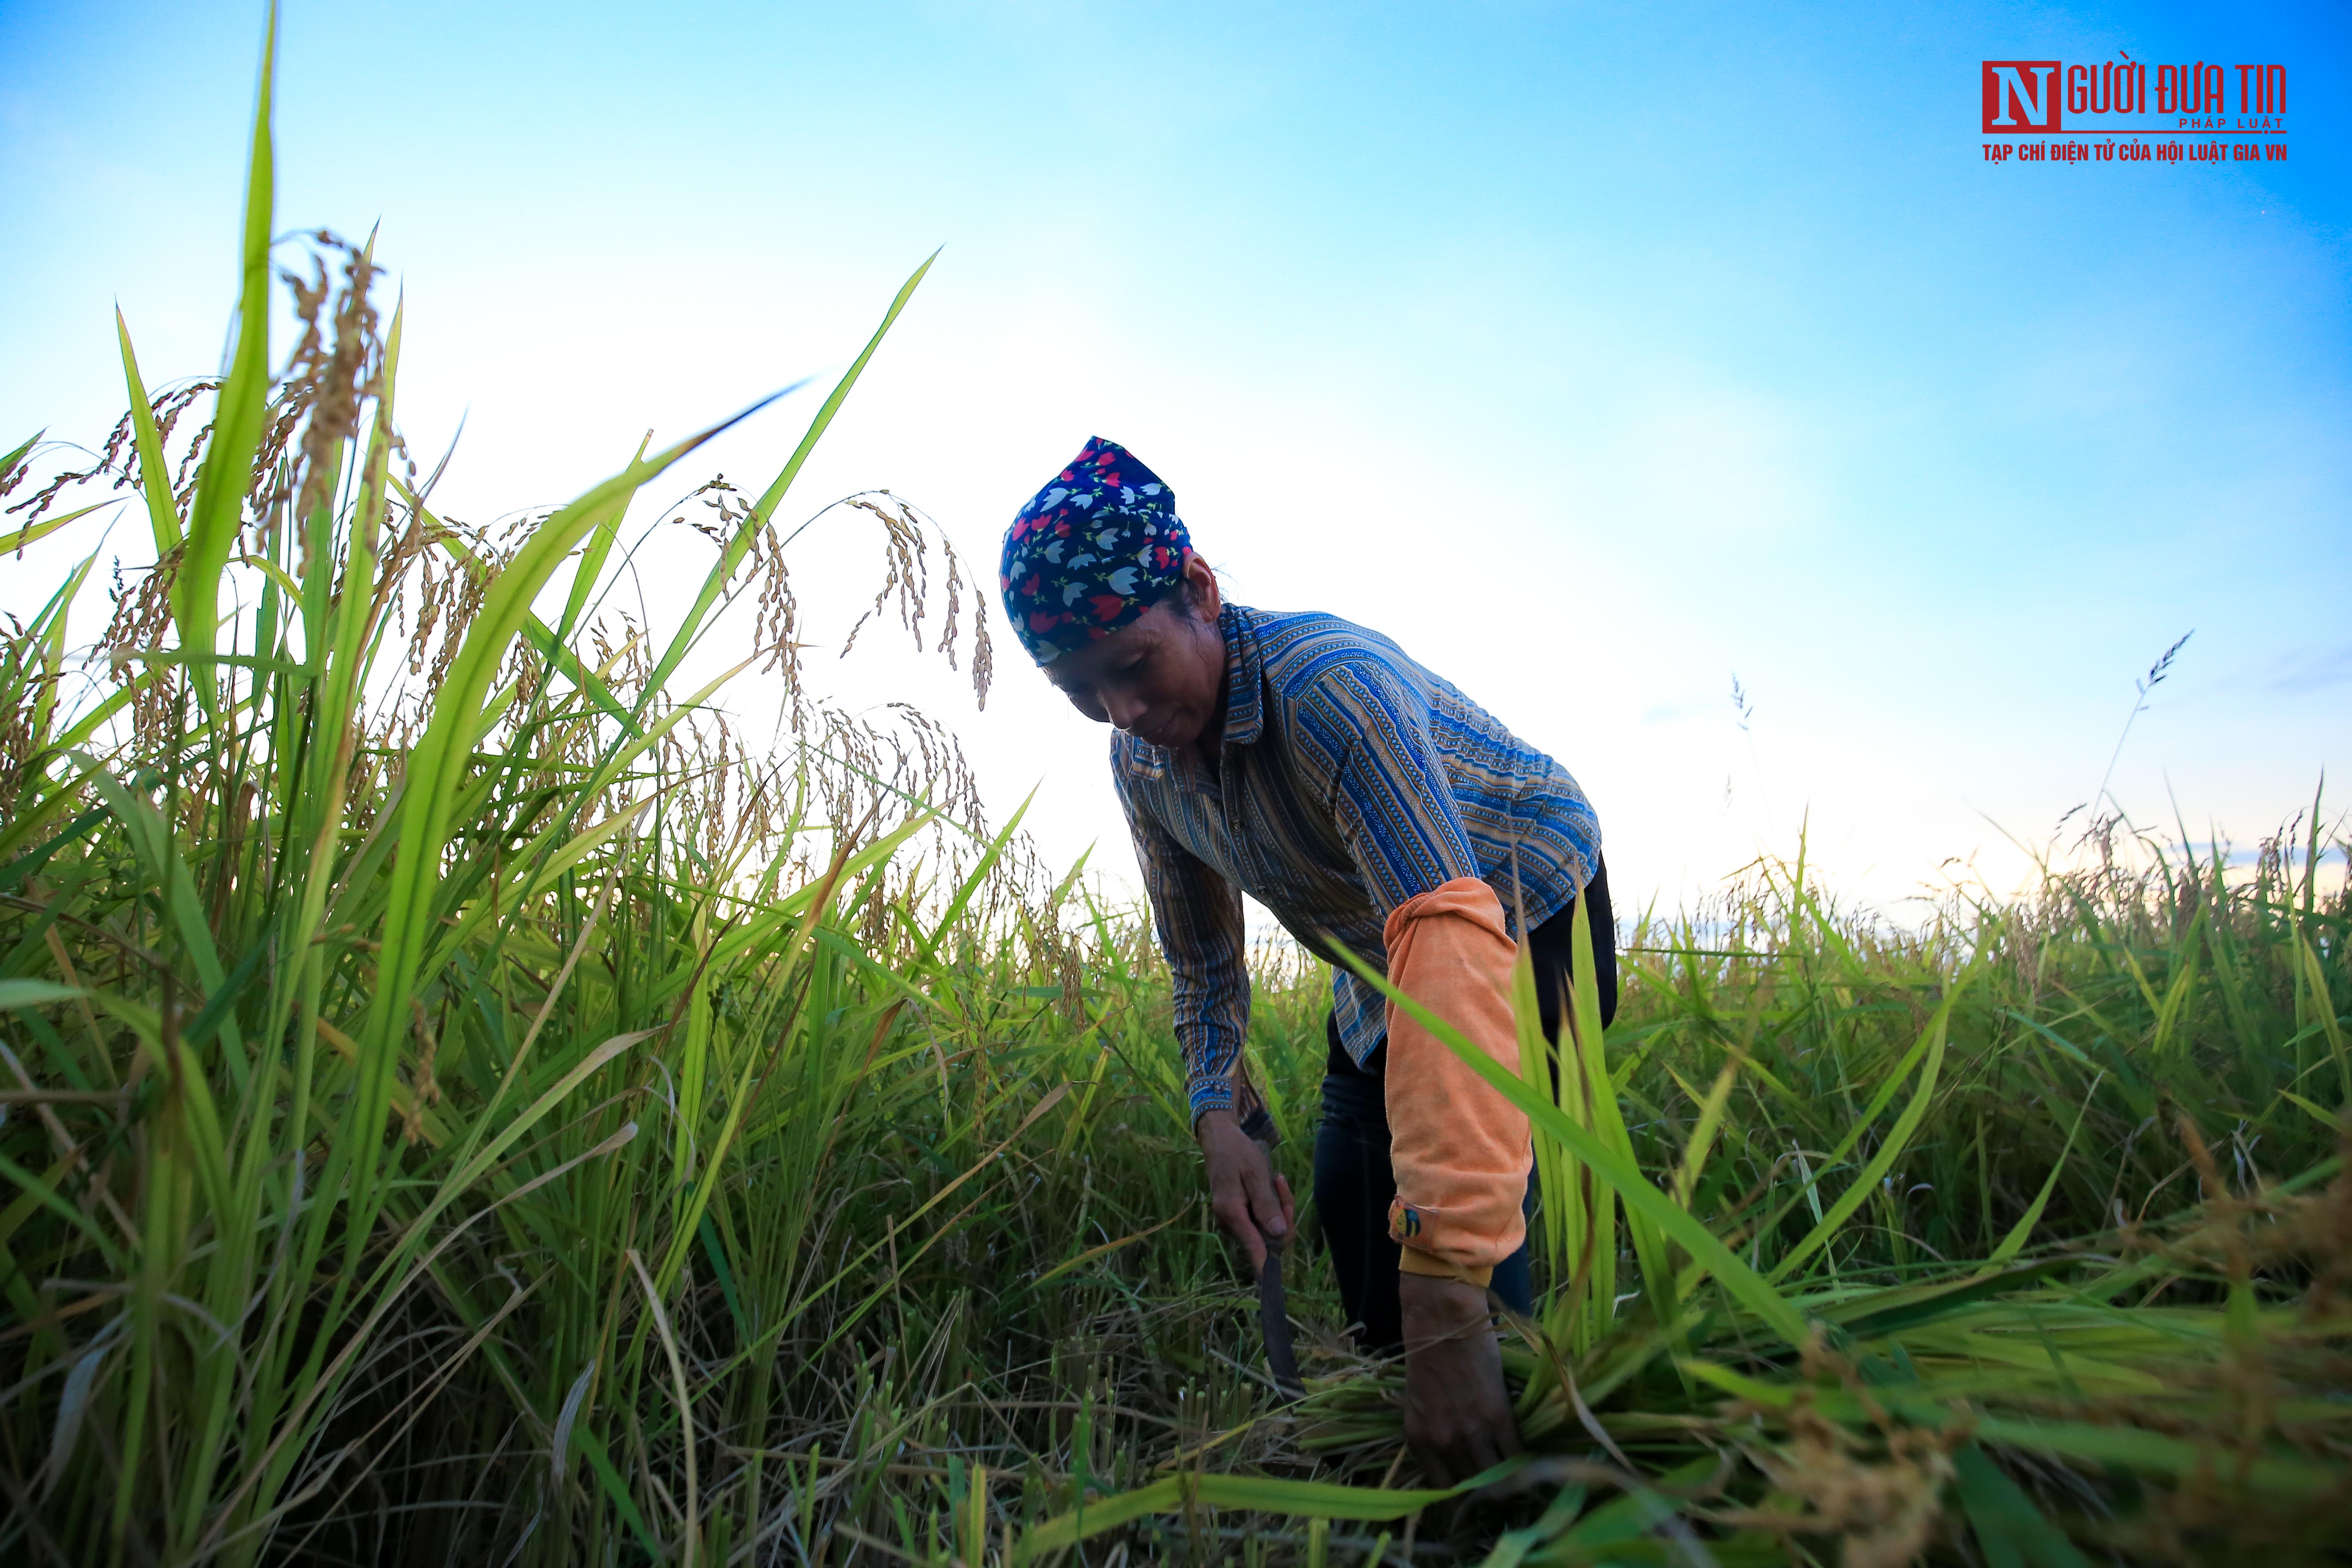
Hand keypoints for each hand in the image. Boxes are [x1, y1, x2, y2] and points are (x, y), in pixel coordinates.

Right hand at [1196, 1110, 1294, 1269]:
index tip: (1270, 1283)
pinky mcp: (1237, 1217)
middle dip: (1283, 1216)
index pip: (1252, 1245)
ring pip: (1265, 1229)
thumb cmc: (1237, 1154)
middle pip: (1265, 1236)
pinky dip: (1271, 1207)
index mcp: (1231, 1212)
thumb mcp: (1255, 1175)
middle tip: (1283, 1186)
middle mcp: (1229, 1222)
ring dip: (1279, 1209)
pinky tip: (1273, 1185)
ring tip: (1278, 1181)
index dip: (1263, 1265)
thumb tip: (1279, 1235)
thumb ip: (1266, 1205)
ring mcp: (1232, 1221)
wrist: (1219, 1141)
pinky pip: (1261, 1221)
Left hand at [1399, 1272, 1521, 1484]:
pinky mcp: (1498, 1417)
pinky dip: (1524, 1462)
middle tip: (1502, 1490)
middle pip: (1473, 1488)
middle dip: (1489, 1495)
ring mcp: (1472, 1432)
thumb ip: (1433, 1432)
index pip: (1443, 1489)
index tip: (1475, 1497)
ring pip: (1497, 1478)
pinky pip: (1515, 1455)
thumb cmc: (1428, 1354)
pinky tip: (1529, 1459)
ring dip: (1510, 1483)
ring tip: (1519, 1479)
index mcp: (1420, 1440)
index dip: (1462, 1498)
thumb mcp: (1418, 1402)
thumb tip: (1456, 1455)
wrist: (1442, 1321)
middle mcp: (1444, 1443)